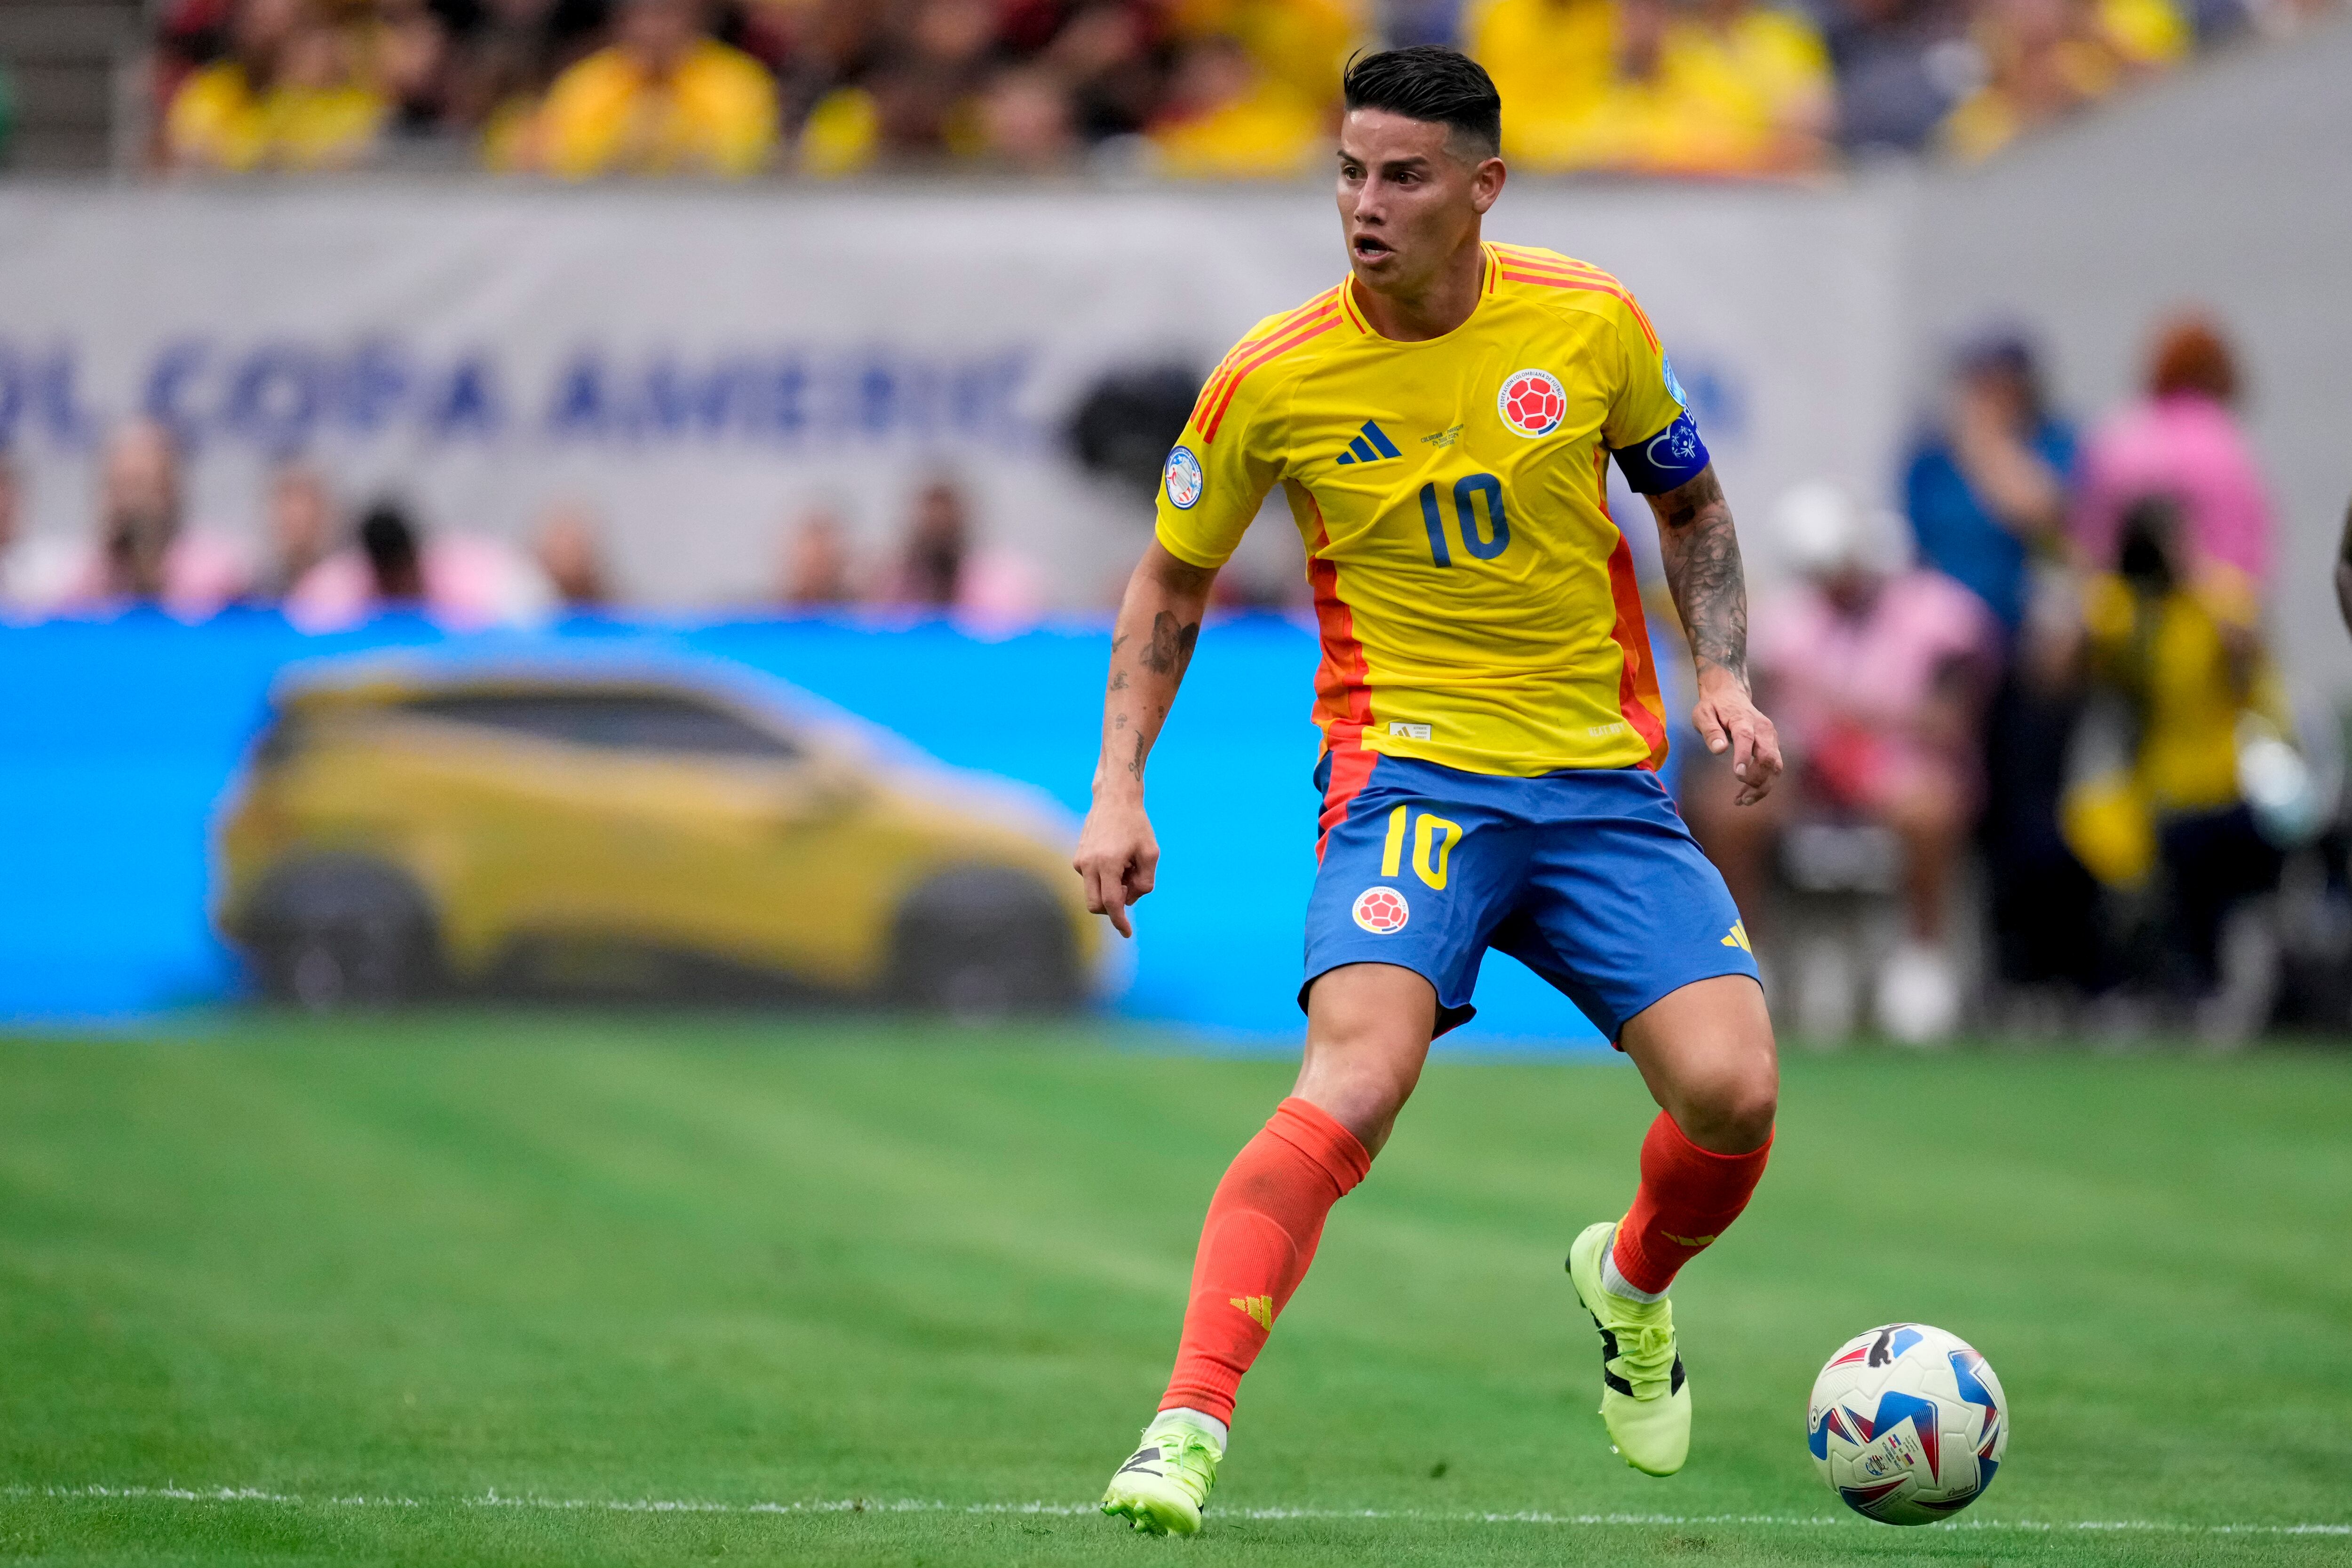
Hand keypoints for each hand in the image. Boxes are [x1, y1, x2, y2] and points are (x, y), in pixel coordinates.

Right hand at [1074, 792, 1157, 937]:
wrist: (1114, 799)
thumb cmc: (1136, 825)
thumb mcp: (1151, 854)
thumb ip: (1145, 882)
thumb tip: (1130, 900)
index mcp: (1108, 863)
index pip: (1111, 903)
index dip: (1119, 921)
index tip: (1127, 933)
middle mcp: (1089, 864)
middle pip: (1096, 904)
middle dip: (1112, 907)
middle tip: (1130, 887)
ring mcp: (1080, 861)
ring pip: (1092, 892)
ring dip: (1110, 890)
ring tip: (1127, 865)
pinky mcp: (1077, 857)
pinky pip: (1090, 880)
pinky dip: (1104, 879)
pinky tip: (1117, 860)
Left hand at [1693, 668, 1782, 806]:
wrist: (1731, 694)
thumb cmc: (1714, 707)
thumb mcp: (1703, 715)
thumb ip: (1710, 731)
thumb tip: (1719, 750)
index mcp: (1742, 719)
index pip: (1746, 738)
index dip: (1744, 757)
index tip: (1738, 775)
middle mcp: (1762, 728)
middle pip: (1768, 756)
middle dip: (1757, 780)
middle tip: (1741, 798)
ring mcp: (1771, 737)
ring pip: (1775, 765)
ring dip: (1763, 787)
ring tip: (1743, 801)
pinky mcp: (1773, 745)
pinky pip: (1773, 767)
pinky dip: (1764, 783)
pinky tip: (1747, 795)